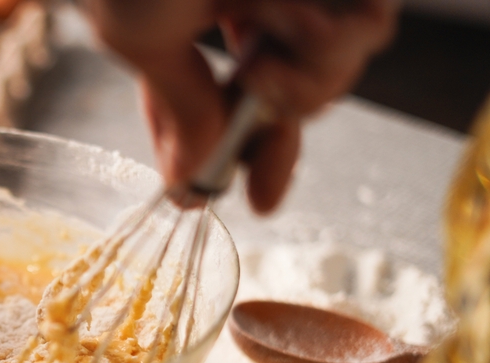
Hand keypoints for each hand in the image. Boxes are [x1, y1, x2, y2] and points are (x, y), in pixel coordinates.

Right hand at [86, 0, 397, 211]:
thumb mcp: (140, 37)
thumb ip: (178, 110)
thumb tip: (187, 188)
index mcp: (202, 29)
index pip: (235, 104)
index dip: (251, 153)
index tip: (257, 199)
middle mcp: (256, 10)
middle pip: (298, 95)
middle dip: (284, 110)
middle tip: (253, 85)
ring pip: (339, 72)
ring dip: (308, 77)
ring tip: (262, 50)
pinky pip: (366, 31)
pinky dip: (333, 42)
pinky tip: (288, 20)